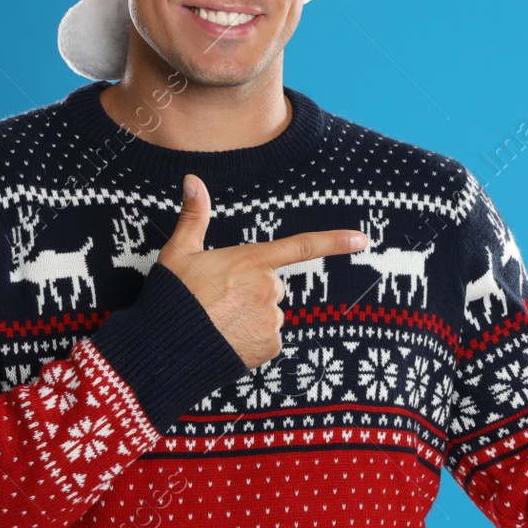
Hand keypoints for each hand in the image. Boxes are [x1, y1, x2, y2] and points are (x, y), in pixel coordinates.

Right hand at [155, 173, 368, 366]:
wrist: (166, 348)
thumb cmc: (173, 297)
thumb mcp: (179, 252)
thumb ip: (194, 216)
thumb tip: (192, 179)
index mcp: (252, 260)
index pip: (301, 247)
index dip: (334, 242)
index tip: (362, 240)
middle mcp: (268, 288)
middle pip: (271, 286)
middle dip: (251, 292)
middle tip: (218, 300)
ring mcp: (271, 319)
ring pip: (268, 314)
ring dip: (249, 318)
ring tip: (218, 322)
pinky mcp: (269, 347)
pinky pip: (266, 340)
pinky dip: (250, 342)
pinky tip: (226, 341)